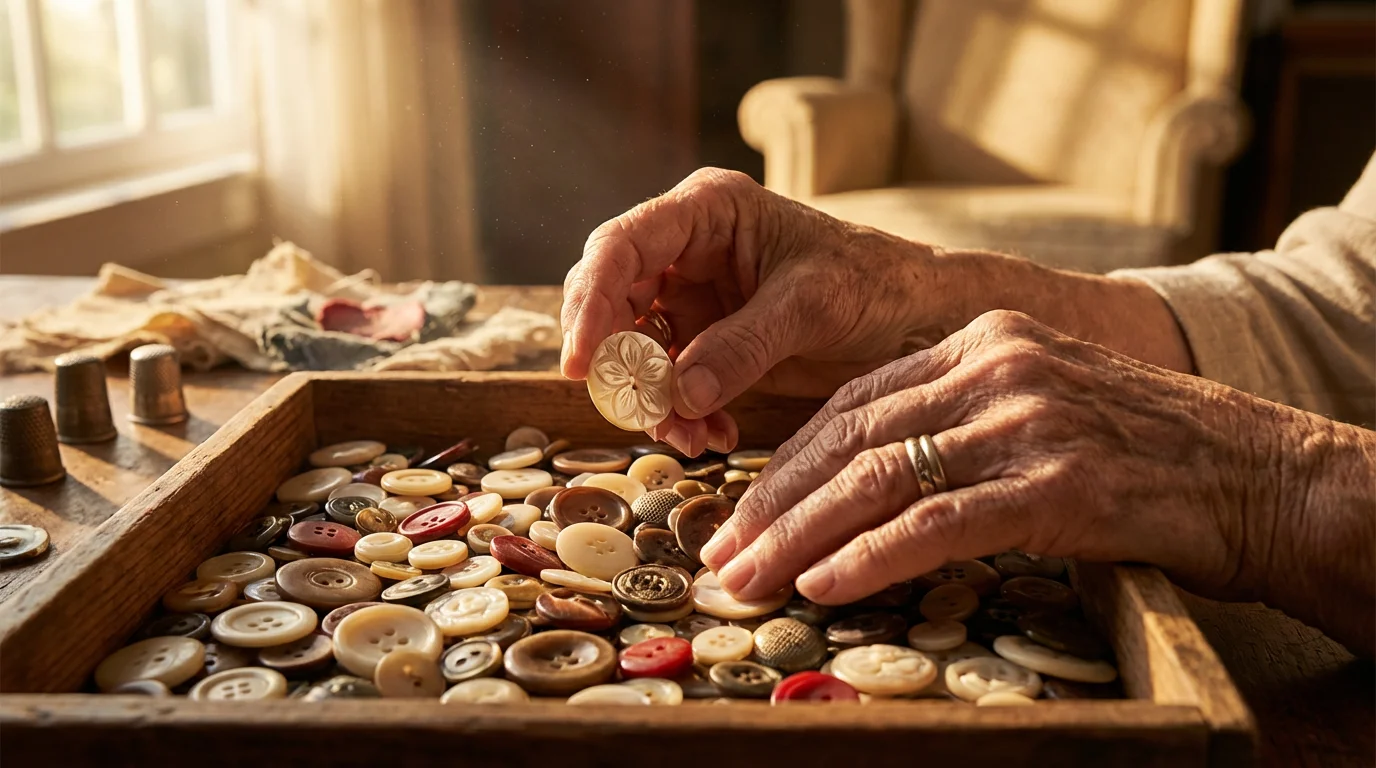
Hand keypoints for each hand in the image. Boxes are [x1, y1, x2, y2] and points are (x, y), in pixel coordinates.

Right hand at [560, 168, 952, 455]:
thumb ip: (742, 346)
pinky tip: (713, 435)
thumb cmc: (875, 283)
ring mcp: (694, 298)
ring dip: (651, 400)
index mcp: (707, 211)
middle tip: (635, 412)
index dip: (590, 303)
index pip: (621, 246)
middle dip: (618, 362)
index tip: (581, 363)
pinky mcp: (709, 341)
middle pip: (611, 300)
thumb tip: (677, 393)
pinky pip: (668, 381)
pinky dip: (681, 413)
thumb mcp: (811, 307)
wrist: (920, 317)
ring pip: (633, 350)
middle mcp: (687, 249)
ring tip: (690, 436)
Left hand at [700, 310, 1292, 606]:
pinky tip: (826, 585)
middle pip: (850, 437)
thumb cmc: (1145, 451)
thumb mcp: (1040, 406)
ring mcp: (1026, 422)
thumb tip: (862, 480)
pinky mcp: (1058, 485)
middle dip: (775, 503)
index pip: (852, 400)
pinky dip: (872, 558)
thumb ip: (957, 420)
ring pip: (878, 479)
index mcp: (982, 340)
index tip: (741, 511)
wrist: (1262, 473)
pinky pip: (938, 523)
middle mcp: (996, 367)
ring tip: (751, 579)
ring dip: (801, 537)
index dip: (787, 461)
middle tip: (723, 554)